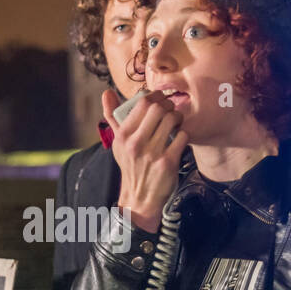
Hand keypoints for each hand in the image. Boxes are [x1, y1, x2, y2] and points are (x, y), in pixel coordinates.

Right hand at [104, 89, 187, 233]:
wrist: (140, 197)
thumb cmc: (130, 165)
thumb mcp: (118, 143)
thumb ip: (112, 117)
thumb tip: (107, 92)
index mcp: (123, 135)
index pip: (142, 103)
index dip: (156, 96)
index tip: (160, 100)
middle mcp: (136, 143)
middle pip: (158, 108)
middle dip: (168, 105)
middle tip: (170, 110)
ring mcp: (152, 153)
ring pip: (171, 120)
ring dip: (178, 117)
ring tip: (176, 122)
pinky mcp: (168, 163)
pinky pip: (182, 137)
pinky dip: (183, 134)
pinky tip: (179, 138)